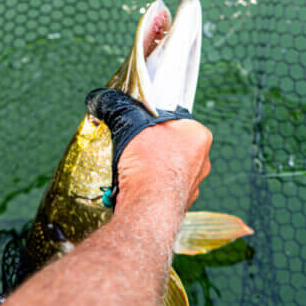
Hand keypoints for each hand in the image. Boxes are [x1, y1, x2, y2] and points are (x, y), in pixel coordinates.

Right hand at [86, 88, 211, 214]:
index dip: (154, 122)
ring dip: (149, 170)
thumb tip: (102, 98)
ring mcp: (193, 185)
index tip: (138, 126)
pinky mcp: (181, 204)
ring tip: (129, 170)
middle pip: (170, 146)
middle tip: (132, 148)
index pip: (175, 121)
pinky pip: (163, 191)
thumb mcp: (129, 124)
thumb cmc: (149, 164)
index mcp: (198, 135)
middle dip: (150, 148)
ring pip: (167, 170)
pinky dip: (149, 189)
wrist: (149, 207)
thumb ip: (117, 107)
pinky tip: (134, 188)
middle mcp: (203, 161)